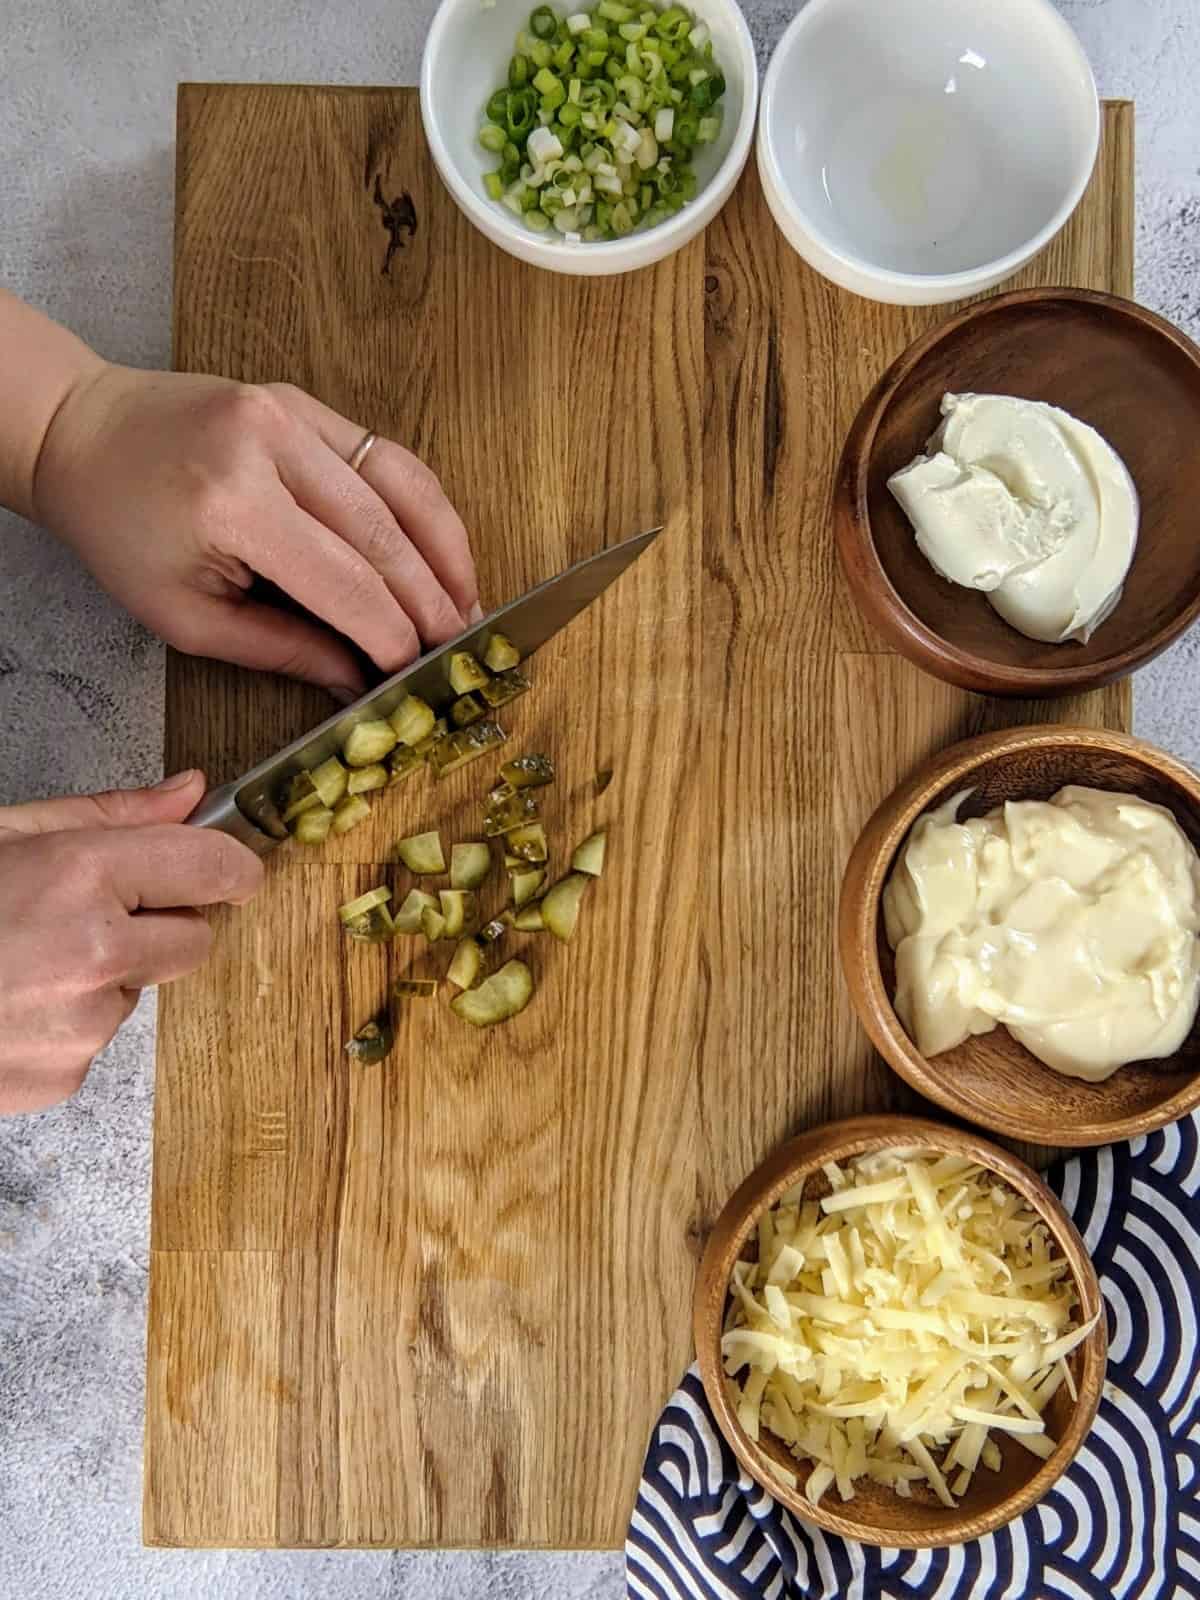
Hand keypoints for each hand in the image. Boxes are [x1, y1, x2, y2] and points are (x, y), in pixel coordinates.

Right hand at [0, 770, 261, 1114]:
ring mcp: (82, 1024)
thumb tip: (189, 789)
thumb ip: (110, 815)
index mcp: (81, 876)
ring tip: (25, 957)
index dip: (230, 865)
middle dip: (161, 923)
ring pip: (139, 989)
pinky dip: (68, 1020)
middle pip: (195, 939)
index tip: (231, 867)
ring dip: (105, 973)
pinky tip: (11, 1000)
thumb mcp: (7, 833)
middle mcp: (94, 954)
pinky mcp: (64, 1075)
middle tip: (89, 909)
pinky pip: (98, 1037)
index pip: (214, 868)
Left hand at [32, 366, 480, 700]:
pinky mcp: (302, 400)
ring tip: (468, 601)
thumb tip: (357, 681)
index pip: (344, 581)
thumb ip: (280, 648)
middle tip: (461, 645)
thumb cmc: (121, 531)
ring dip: (444, 549)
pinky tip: (440, 548)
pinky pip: (384, 452)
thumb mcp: (185, 615)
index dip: (392, 633)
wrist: (80, 435)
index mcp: (232, 505)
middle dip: (431, 599)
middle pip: (383, 534)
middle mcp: (270, 446)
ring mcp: (291, 411)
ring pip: (401, 486)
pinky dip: (422, 504)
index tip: (418, 671)